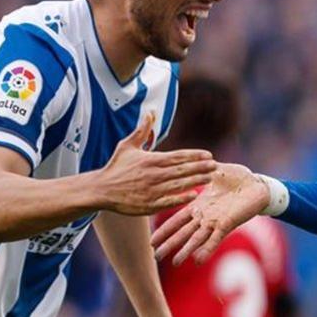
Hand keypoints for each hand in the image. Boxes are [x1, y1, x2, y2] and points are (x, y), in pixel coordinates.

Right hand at [97, 111, 216, 215]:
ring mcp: (152, 190)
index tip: (209, 155)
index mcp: (151, 159)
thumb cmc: (116, 167)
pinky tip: (194, 195)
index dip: (194, 155)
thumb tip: (150, 112)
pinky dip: (181, 198)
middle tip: (215, 166)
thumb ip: (142, 130)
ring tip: (210, 178)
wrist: (101, 189)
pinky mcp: (148, 204)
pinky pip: (168, 201)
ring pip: (179, 185)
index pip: (178, 156)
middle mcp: (153, 174)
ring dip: (195, 181)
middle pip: (182, 170)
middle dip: (200, 167)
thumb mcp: (127, 145)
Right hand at [151, 163, 269, 264]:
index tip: (152, 241)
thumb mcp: (215, 171)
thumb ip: (200, 171)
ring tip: (174, 262)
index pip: (177, 220)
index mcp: (199, 205)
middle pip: (183, 233)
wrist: (258, 184)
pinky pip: (215, 239)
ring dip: (186, 251)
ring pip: (197, 239)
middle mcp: (205, 217)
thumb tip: (188, 162)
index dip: (165, 230)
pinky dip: (207, 249)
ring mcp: (215, 222)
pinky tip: (198, 261)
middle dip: (169, 245)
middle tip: (156, 257)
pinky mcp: (227, 224)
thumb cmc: (238, 177)